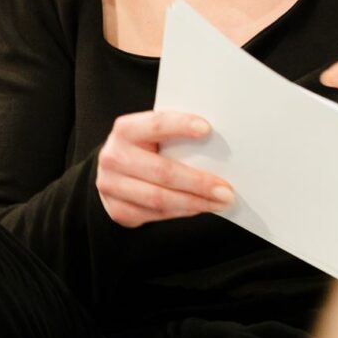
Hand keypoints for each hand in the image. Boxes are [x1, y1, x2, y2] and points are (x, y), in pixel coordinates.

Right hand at [95, 110, 233, 227]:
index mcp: (126, 130)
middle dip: (199, 182)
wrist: (112, 171)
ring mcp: (111, 185)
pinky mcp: (117, 209)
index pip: (157, 124)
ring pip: (160, 198)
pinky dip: (182, 211)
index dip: (181, 125)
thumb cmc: (144, 147)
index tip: (208, 129)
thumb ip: (175, 136)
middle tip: (226, 190)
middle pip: (162, 171)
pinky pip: (156, 214)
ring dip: (195, 202)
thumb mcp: (152, 134)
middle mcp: (113, 157)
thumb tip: (215, 144)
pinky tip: (200, 207)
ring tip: (220, 202)